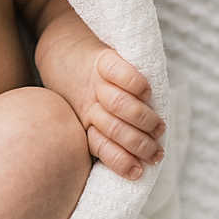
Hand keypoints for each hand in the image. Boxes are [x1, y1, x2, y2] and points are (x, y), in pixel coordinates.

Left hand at [74, 48, 165, 180]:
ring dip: (141, 117)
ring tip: (156, 128)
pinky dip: (135, 83)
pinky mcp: (100, 58)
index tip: (138, 172)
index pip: (99, 147)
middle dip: (138, 144)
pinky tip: (145, 93)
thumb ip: (105, 138)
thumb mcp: (85, 114)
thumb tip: (135, 169)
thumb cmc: (80, 86)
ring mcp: (95, 82)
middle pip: (113, 127)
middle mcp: (88, 104)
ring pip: (118, 103)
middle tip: (156, 153)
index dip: (120, 161)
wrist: (62, 46)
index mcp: (84, 121)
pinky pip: (120, 71)